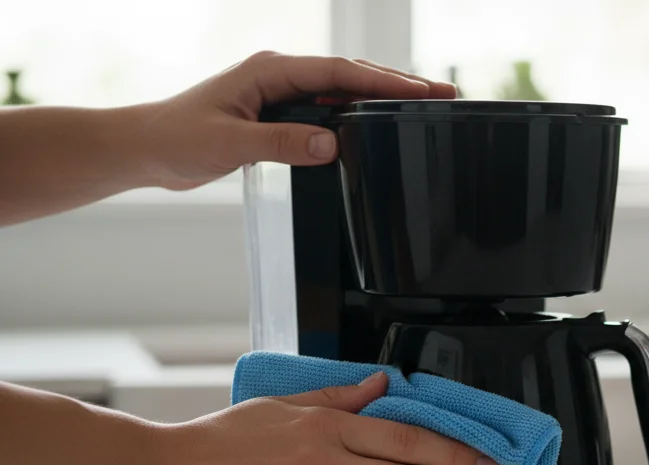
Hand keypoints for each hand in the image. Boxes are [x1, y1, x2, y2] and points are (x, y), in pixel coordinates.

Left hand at [137, 51, 456, 190]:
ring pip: (342, 90)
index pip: (340, 72)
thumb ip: (282, 143)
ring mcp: (280, 93)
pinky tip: (377, 125)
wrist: (145, 149)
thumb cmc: (177, 138)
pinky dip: (357, 113)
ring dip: (381, 97)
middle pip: (351, 74)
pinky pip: (327, 108)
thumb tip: (330, 144)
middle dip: (397, 83)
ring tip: (422, 107)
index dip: (385, 81)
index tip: (422, 91)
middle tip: (442, 94)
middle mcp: (279, 76)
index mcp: (271, 71)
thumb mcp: (231, 144)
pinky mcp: (277, 113)